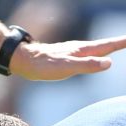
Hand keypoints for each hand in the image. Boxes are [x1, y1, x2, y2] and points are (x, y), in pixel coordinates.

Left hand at [11, 36, 125, 80]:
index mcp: (83, 50)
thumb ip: (87, 65)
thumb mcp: (67, 67)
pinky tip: (90, 57)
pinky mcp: (65, 57)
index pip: (108, 46)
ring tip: (116, 47)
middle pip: (104, 45)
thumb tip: (108, 63)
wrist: (24, 61)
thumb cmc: (44, 66)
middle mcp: (79, 49)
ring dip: (107, 47)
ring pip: (94, 49)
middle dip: (118, 43)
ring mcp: (72, 52)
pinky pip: (85, 54)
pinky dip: (94, 54)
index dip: (122, 43)